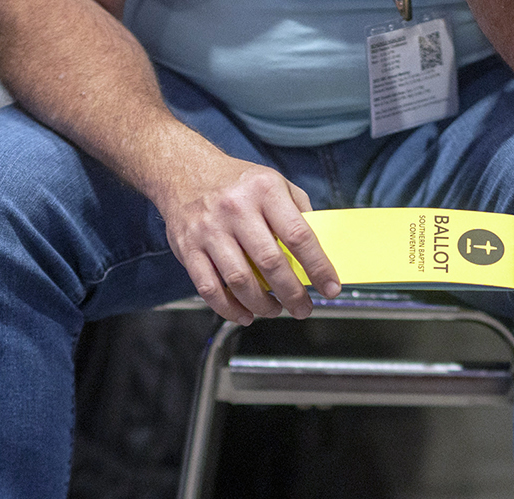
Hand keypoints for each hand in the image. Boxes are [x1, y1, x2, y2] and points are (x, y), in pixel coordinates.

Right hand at [152, 154, 340, 325]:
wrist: (183, 170)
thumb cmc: (236, 183)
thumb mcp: (274, 182)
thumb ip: (297, 213)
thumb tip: (319, 251)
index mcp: (264, 191)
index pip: (299, 235)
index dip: (318, 267)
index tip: (330, 288)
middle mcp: (236, 209)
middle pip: (271, 263)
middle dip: (292, 294)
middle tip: (303, 308)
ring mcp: (209, 230)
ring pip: (240, 280)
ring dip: (262, 304)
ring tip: (274, 309)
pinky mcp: (188, 248)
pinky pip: (210, 288)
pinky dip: (229, 308)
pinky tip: (244, 313)